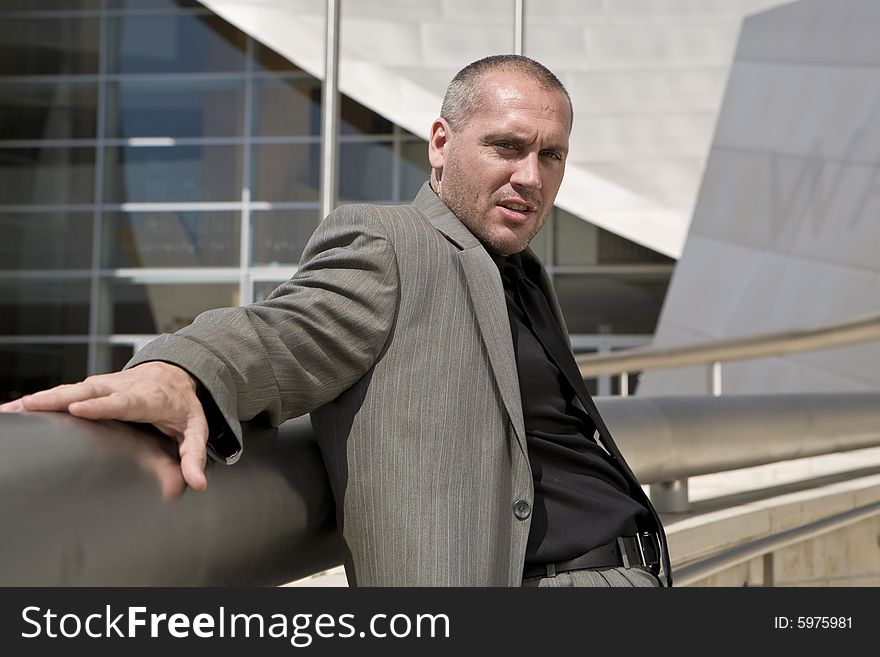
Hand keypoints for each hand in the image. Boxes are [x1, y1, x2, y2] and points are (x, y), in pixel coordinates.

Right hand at [0, 362, 209, 492]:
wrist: (176, 372)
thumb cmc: (183, 404)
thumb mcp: (196, 429)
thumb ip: (195, 456)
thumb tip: (197, 484)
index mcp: (148, 398)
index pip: (124, 402)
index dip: (101, 406)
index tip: (78, 409)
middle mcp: (123, 388)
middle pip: (89, 392)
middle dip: (60, 398)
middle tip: (32, 405)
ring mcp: (107, 385)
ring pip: (72, 390)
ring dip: (43, 398)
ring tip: (15, 408)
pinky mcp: (94, 386)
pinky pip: (66, 392)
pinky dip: (42, 399)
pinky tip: (17, 408)